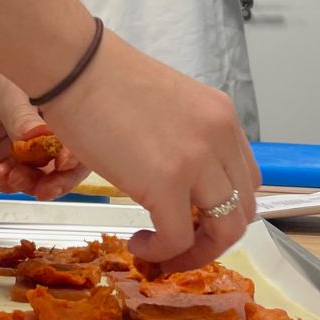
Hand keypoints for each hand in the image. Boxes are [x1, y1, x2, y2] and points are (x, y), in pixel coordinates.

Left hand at [0, 49, 87, 200]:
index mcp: (58, 109)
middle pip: (63, 165)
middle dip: (56, 182)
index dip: (76, 157)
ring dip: (29, 184)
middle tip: (44, 190)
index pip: (79, 140)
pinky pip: (11, 176)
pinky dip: (7, 182)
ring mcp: (24, 145)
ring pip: (38, 176)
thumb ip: (22, 117)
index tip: (63, 164)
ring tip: (13, 177)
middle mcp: (46, 130)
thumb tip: (39, 137)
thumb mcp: (7, 90)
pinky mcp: (2, 154)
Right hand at [41, 30, 260, 269]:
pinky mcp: (167, 184)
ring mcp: (197, 161)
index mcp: (221, 117)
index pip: (245, 179)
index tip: (193, 220)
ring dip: (194, 253)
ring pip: (223, 231)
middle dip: (214, 238)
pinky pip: (177, 238)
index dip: (223, 208)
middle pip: (243, 209)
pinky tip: (137, 242)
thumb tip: (167, 177)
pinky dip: (160, 252)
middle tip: (181, 247)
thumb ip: (180, 140)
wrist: (73, 67)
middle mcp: (219, 138)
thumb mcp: (163, 107)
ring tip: (160, 251)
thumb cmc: (100, 80)